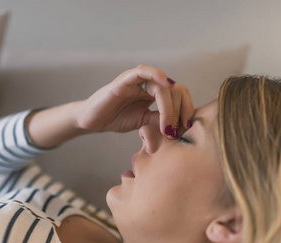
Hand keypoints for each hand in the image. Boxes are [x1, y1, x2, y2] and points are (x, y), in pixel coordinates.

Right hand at [74, 64, 194, 136]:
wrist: (93, 121)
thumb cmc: (116, 118)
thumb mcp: (144, 122)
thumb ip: (160, 120)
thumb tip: (180, 128)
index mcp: (155, 92)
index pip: (179, 95)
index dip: (186, 109)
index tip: (187, 127)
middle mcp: (148, 83)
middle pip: (175, 90)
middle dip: (179, 112)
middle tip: (174, 132)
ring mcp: (137, 81)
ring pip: (163, 86)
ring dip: (169, 106)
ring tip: (167, 126)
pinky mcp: (124, 81)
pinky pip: (143, 72)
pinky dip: (157, 74)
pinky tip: (167, 83)